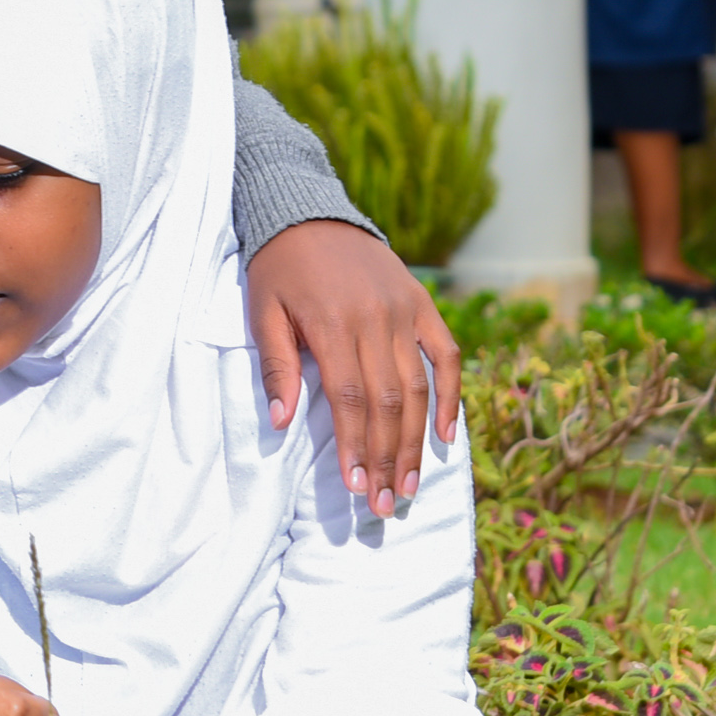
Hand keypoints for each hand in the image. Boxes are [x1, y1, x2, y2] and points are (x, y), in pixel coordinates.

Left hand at [245, 219, 459, 513]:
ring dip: (415, 441)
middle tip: (385, 504)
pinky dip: (452, 395)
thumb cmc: (278, 268)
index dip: (355, 447)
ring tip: (408, 485)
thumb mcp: (262, 312)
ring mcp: (405, 313)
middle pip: (389, 403)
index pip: (350, 400)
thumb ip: (276, 366)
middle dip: (386, 458)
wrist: (309, 211)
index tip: (355, 487)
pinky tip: (447, 436)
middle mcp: (377, 321)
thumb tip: (281, 423)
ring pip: (418, 388)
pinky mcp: (422, 305)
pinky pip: (446, 355)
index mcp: (333, 325)